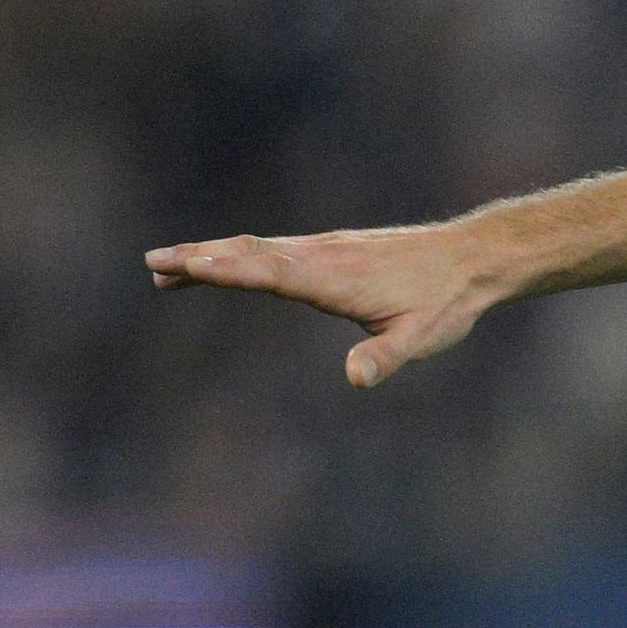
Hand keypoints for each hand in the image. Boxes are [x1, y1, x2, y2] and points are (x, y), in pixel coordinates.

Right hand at [145, 224, 498, 387]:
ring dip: (211, 255)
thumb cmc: (447, 302)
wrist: (475, 258)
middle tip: (151, 262)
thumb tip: (355, 379)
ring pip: (258, 248)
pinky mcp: (333, 248)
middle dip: (199, 257)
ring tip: (166, 267)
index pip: (270, 272)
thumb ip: (385, 358)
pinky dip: (240, 255)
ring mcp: (326, 248)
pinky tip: (227, 264)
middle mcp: (323, 255)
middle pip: (250, 253)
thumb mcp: (422, 338)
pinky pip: (275, 249)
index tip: (184, 264)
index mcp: (335, 278)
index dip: (227, 269)